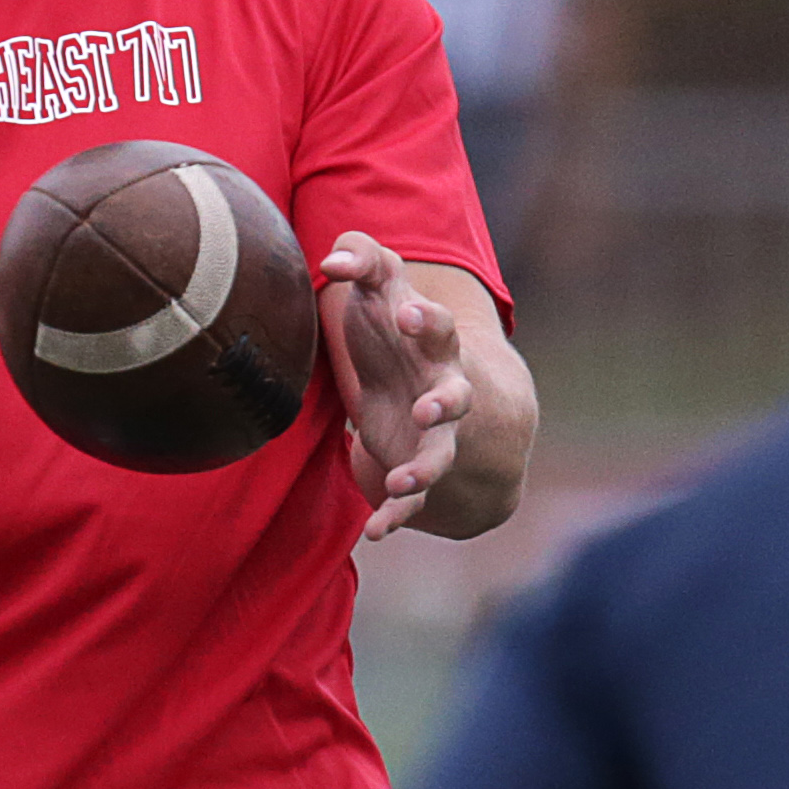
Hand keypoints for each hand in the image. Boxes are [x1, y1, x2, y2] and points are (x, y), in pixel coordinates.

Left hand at [318, 230, 471, 541]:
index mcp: (435, 343)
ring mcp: (435, 432)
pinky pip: (413, 498)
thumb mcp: (379, 286)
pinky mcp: (416, 464)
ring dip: (425, 470)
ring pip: (441, 455)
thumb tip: (332, 259)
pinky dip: (396, 515)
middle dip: (446, 402)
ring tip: (403, 483)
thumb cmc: (391, 323)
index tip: (408, 313)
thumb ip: (361, 256)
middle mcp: (444, 388)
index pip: (439, 327)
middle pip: (456, 396)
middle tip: (427, 406)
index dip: (427, 320)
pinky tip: (375, 532)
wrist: (421, 379)